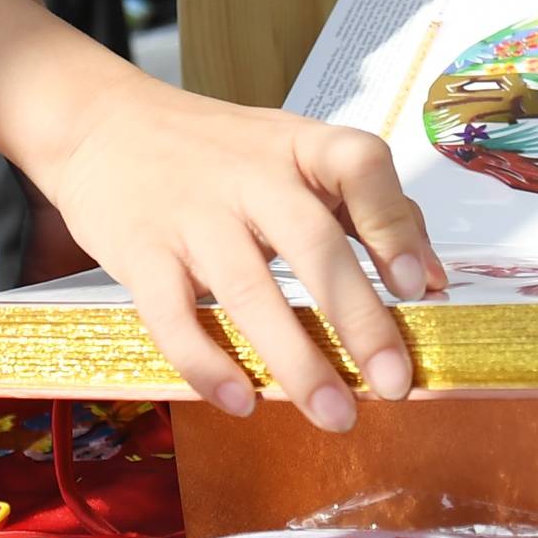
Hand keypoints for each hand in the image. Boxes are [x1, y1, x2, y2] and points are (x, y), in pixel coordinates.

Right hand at [25, 75, 442, 431]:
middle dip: (358, 319)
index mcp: (299, 146)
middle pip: (311, 242)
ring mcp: (191, 213)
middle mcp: (249, 175)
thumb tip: (436, 280)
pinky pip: (172, 315)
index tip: (418, 286)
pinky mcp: (139, 250)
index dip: (394, 224)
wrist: (101, 123)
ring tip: (334, 415)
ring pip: (247, 290)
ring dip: (294, 359)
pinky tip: (240, 401)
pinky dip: (206, 363)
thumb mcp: (295, 155)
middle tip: (392, 385)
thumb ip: (368, 208)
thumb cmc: (217, 152)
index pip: (360, 164)